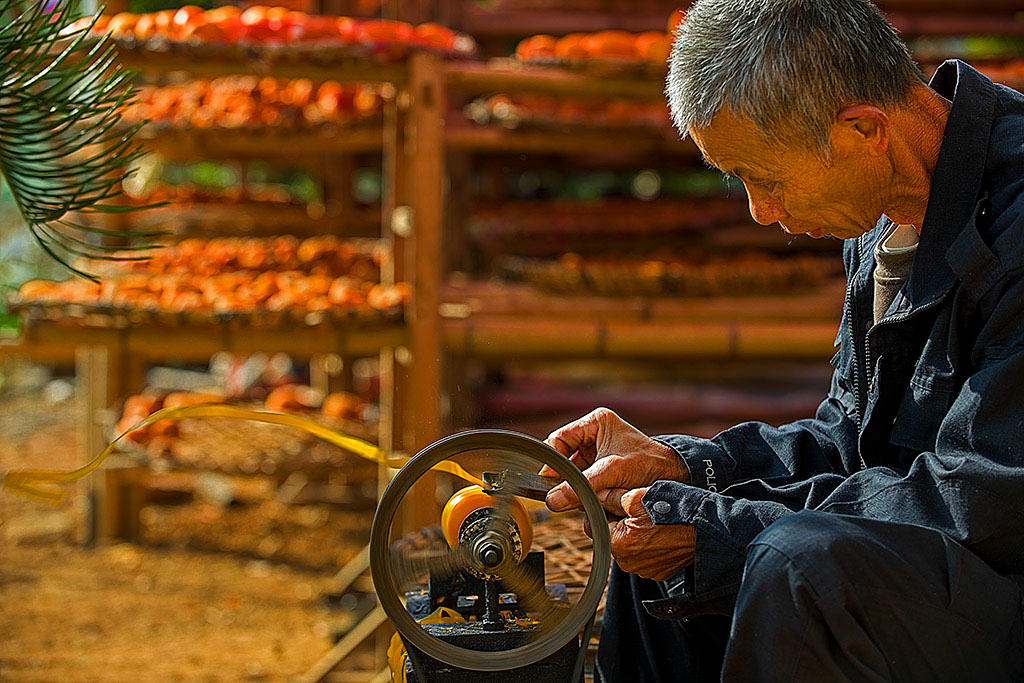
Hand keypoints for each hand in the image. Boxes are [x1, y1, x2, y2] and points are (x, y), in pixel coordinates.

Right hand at [541, 408, 688, 512]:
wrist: (676, 478)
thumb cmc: (650, 464)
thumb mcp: (613, 471)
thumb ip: (582, 484)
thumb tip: (552, 500)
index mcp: (596, 422)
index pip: (559, 439)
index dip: (551, 459)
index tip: (547, 480)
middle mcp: (594, 436)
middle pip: (563, 457)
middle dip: (563, 477)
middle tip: (559, 494)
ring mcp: (597, 455)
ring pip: (571, 473)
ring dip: (573, 487)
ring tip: (578, 498)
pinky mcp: (602, 472)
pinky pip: (582, 483)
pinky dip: (583, 494)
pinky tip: (588, 501)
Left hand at [604, 487, 694, 580]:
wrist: (704, 528)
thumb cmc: (671, 511)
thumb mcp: (635, 497)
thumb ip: (610, 498)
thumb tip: (596, 497)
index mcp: (617, 545)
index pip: (596, 525)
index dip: (604, 510)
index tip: (614, 501)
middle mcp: (628, 563)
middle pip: (613, 538)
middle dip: (619, 523)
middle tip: (637, 509)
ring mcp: (645, 571)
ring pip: (629, 548)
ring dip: (634, 535)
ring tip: (652, 520)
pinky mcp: (659, 573)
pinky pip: (646, 557)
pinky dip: (649, 545)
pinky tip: (661, 532)